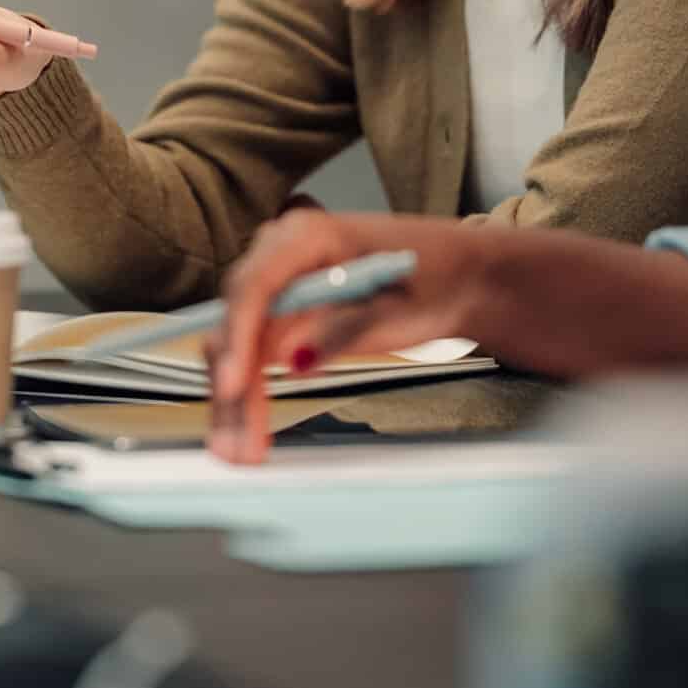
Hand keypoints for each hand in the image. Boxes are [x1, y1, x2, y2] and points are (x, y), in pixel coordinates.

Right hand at [204, 209, 491, 464]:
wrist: (454, 275)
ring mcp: (278, 287)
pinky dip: (249, 397)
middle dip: (233, 385)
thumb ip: (345, 329)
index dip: (240, 336)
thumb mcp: (399, 305)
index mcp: (307, 235)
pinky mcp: (282, 317)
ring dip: (233, 401)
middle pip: (237, 321)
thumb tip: (292, 358)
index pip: (256, 285)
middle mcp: (279, 255)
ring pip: (236, 346)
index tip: (234, 383)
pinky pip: (253, 358)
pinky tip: (245, 433)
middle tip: (240, 442)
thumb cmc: (434, 277)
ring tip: (238, 451)